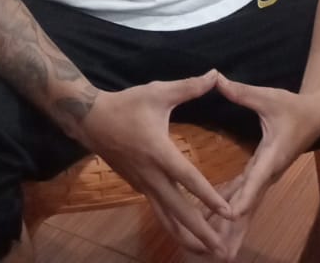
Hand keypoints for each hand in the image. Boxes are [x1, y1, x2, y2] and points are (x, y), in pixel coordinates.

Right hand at [74, 71, 234, 256]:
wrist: (91, 120)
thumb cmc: (127, 104)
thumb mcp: (158, 92)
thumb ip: (189, 87)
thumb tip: (216, 75)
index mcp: (159, 151)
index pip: (188, 179)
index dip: (209, 196)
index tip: (228, 212)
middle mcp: (151, 175)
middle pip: (178, 211)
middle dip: (201, 232)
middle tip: (222, 250)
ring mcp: (143, 185)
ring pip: (166, 218)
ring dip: (186, 236)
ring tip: (206, 252)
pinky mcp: (138, 188)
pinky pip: (159, 211)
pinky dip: (174, 225)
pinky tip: (187, 234)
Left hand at [195, 75, 319, 260]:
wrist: (315, 116)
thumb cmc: (291, 106)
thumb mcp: (267, 97)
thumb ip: (241, 92)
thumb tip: (216, 78)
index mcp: (271, 156)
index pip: (256, 179)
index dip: (244, 196)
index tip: (230, 216)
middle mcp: (269, 172)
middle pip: (250, 204)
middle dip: (235, 229)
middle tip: (218, 252)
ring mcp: (266, 177)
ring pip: (247, 206)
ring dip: (231, 227)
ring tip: (213, 249)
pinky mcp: (262, 175)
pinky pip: (245, 197)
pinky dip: (230, 209)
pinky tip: (213, 221)